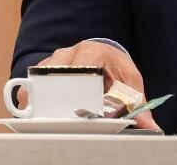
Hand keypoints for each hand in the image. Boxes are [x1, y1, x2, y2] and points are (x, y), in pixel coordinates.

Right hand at [19, 40, 158, 130]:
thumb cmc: (117, 70)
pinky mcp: (45, 69)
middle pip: (56, 74)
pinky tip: (30, 108)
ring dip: (38, 95)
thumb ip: (136, 104)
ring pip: (40, 76)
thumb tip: (147, 124)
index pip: (81, 69)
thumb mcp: (130, 84)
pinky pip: (34, 81)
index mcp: (91, 52)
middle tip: (55, 115)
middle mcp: (68, 53)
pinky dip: (31, 93)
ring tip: (36, 113)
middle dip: (54, 94)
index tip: (80, 108)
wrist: (106, 57)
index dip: (79, 89)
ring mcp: (54, 59)